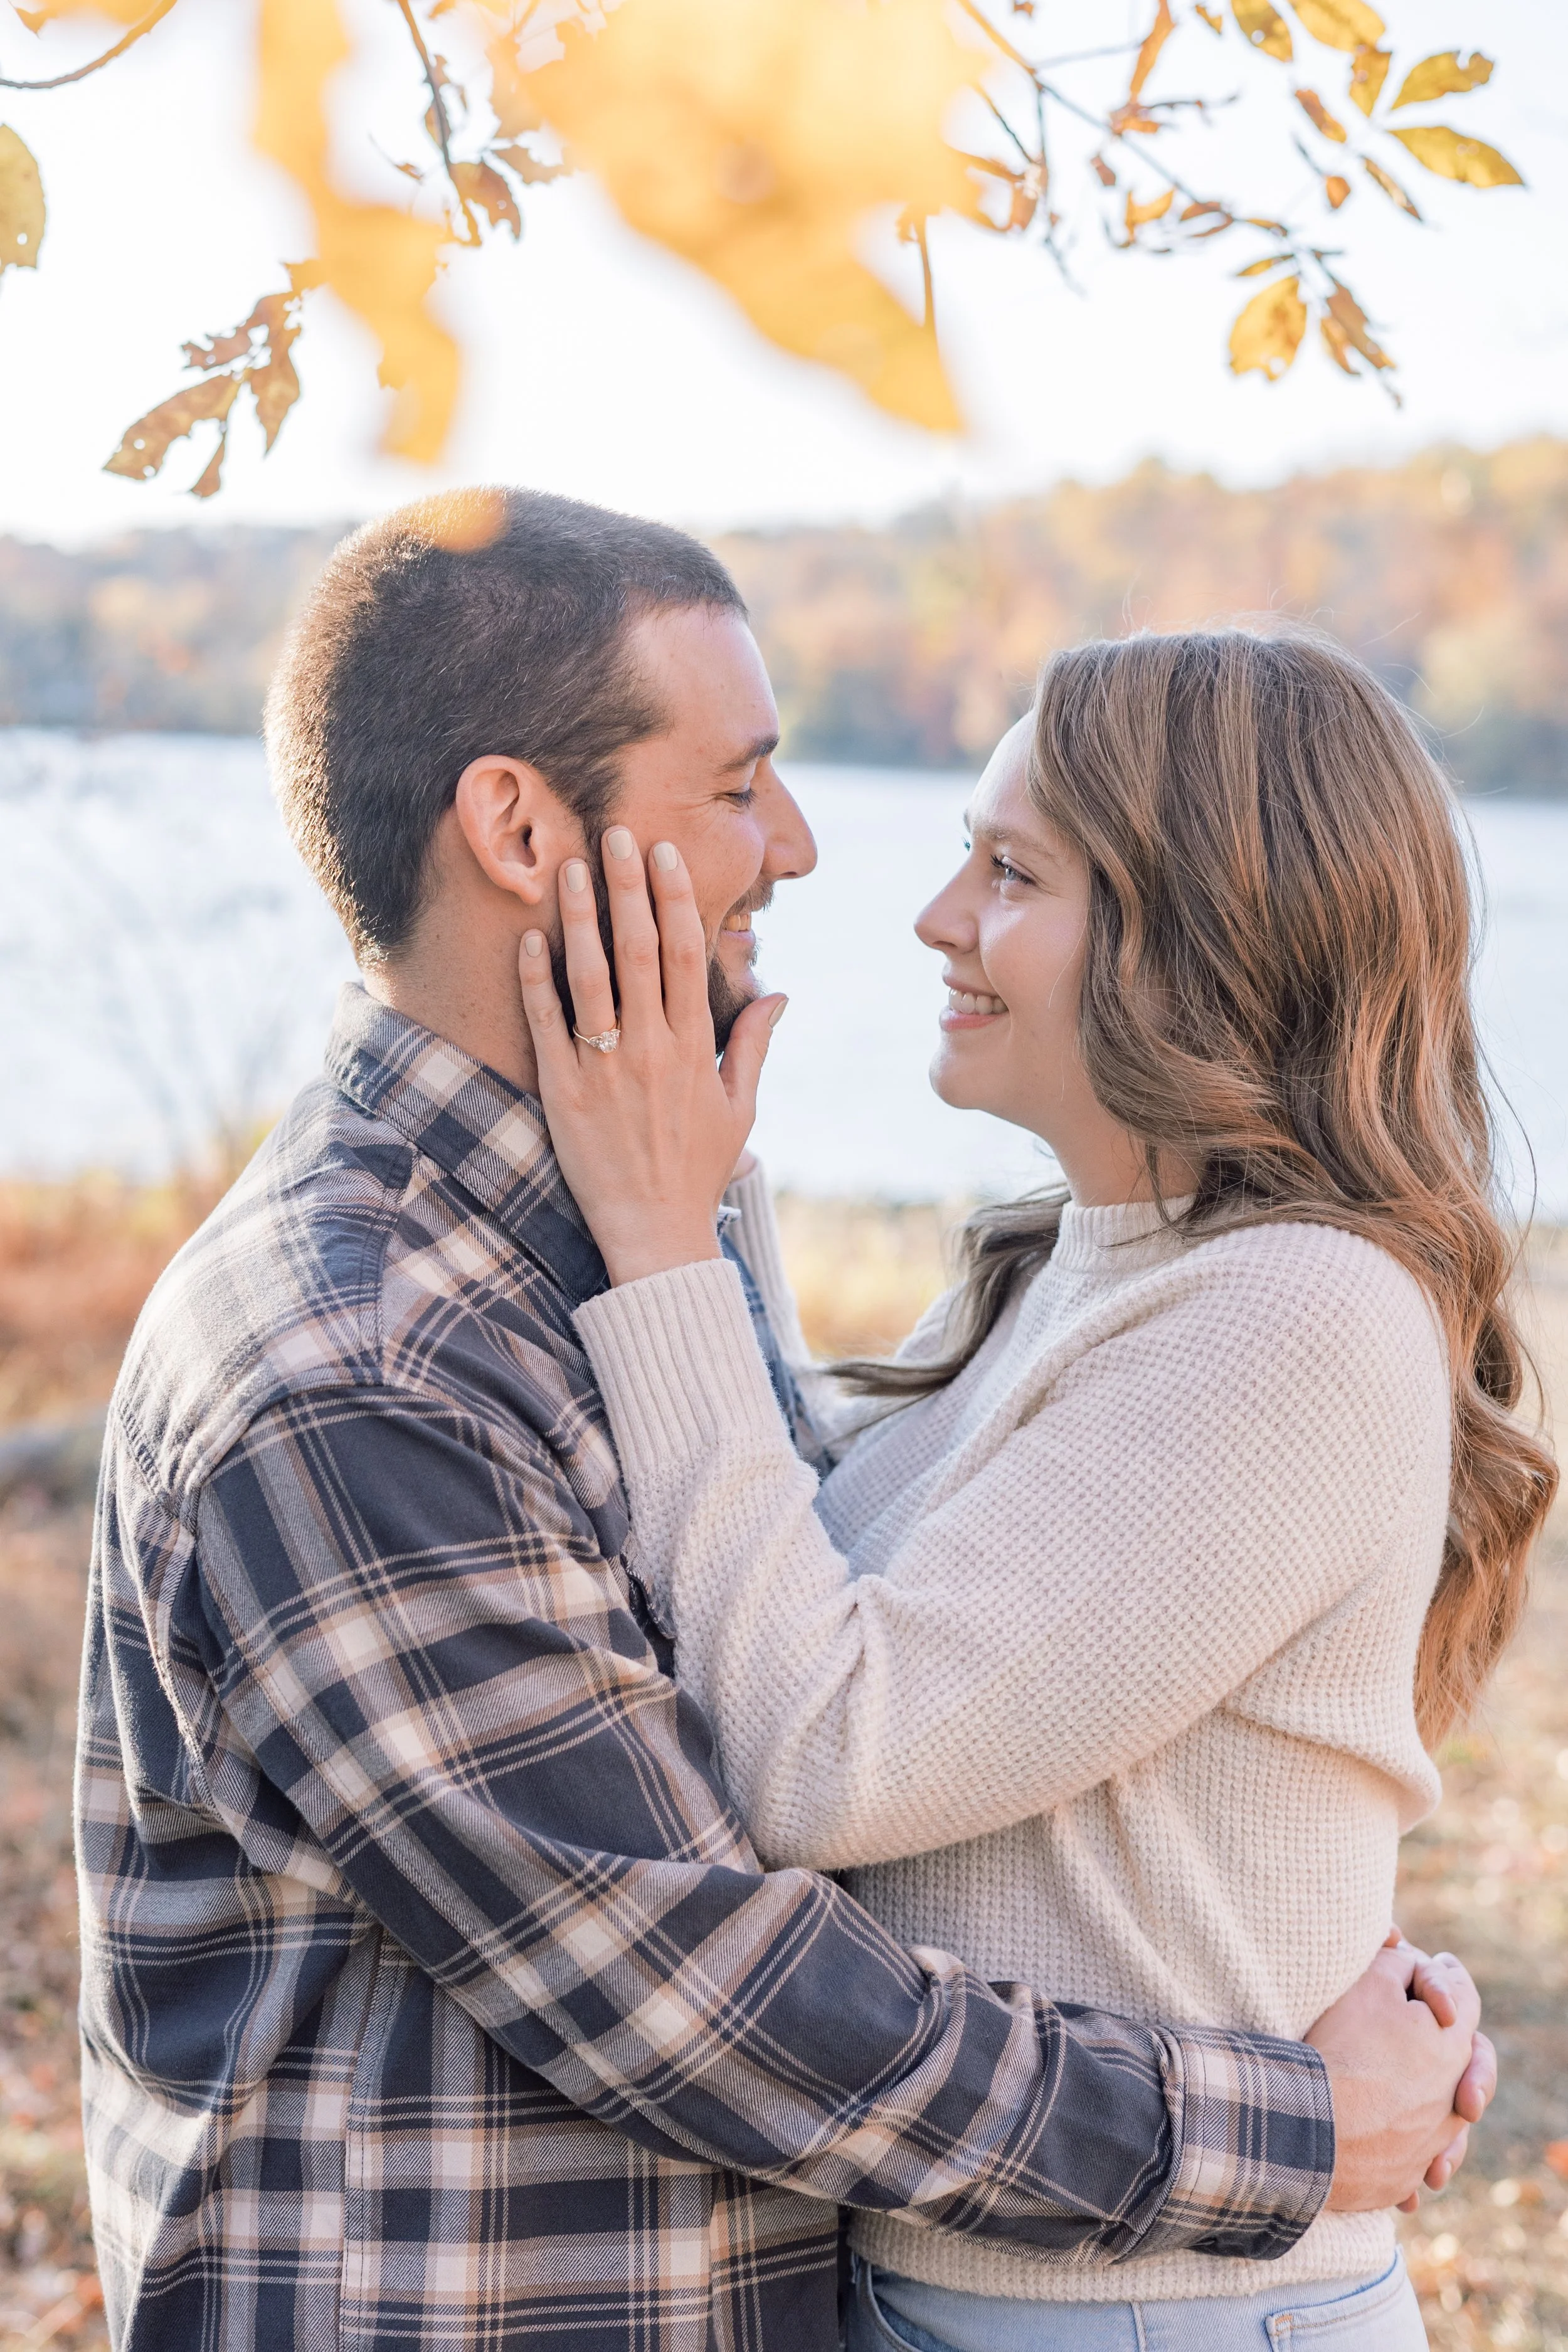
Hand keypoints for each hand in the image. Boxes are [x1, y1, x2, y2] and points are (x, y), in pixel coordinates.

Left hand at [517, 829, 784, 1285]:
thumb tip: (778, 992)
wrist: (654, 1232)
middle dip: (627, 887)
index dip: (675, 899)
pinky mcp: (562, 1091)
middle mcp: (649, 1048)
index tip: (663, 855)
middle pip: (638, 950)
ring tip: (568, 867)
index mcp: (693, 1046)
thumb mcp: (740, 1108)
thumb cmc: (699, 1169)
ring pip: (590, 977)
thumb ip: (752, 1044)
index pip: (684, 954)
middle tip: (615, 834)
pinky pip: (547, 1025)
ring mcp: (602, 1068)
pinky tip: (530, 939)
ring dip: (580, 918)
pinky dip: (537, 980)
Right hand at [1309, 1930, 1493, 2212]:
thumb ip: (1401, 1961)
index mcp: (1454, 2044)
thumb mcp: (1371, 1981)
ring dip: (1426, 2103)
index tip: (1425, 1972)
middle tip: (1425, 2030)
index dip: (1442, 1979)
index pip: (1464, 1999)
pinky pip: (1410, 2159)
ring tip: (1394, 2096)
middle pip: (1463, 2062)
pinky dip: (1398, 2147)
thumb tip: (1413, 1955)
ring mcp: (1432, 2143)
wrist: (1312, 2129)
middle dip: (1442, 2043)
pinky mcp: (1404, 2176)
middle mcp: (1455, 2098)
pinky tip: (1376, 2144)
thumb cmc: (1342, 2047)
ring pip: (1443, 2117)